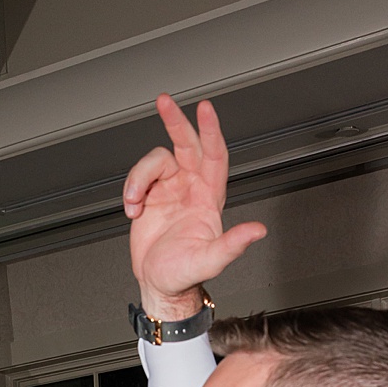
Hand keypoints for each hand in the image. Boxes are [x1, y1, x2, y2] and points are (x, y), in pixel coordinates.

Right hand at [122, 94, 265, 320]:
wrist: (159, 284)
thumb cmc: (185, 274)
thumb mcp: (210, 261)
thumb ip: (232, 245)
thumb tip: (257, 231)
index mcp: (209, 196)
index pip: (214, 154)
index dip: (210, 130)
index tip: (204, 109)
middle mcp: (190, 188)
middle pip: (185, 144)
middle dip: (175, 121)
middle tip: (164, 102)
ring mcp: (169, 191)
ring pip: (154, 163)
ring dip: (138, 179)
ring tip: (134, 202)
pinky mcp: (149, 198)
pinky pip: (137, 179)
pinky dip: (130, 191)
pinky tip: (132, 210)